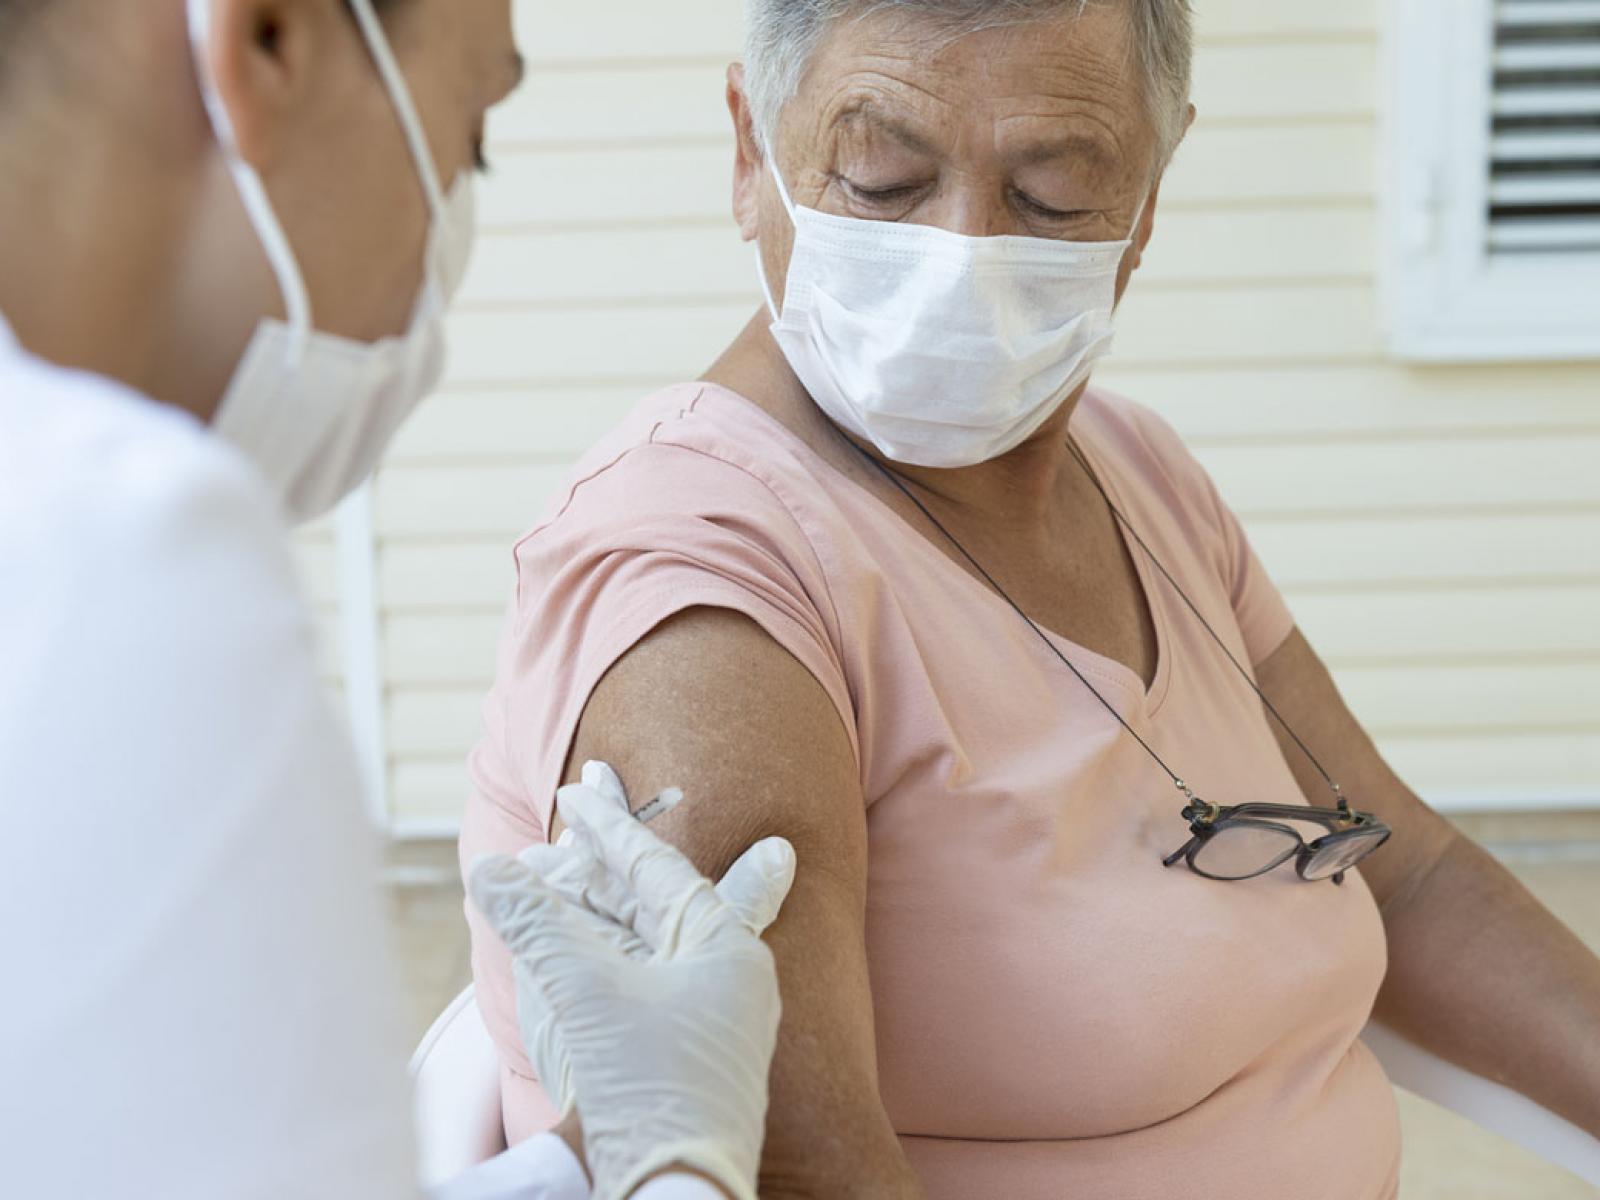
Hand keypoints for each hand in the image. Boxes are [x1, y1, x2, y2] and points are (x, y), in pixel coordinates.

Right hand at [469, 763, 795, 1199]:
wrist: (672, 1193)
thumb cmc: (646, 1087)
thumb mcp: (585, 993)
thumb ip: (537, 924)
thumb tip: (489, 870)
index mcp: (729, 949)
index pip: (659, 867)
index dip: (611, 826)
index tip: (578, 789)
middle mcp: (731, 978)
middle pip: (655, 900)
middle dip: (604, 860)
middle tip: (574, 807)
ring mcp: (712, 1021)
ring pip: (646, 943)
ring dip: (597, 908)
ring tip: (553, 868)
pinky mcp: (686, 1057)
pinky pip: (643, 984)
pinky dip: (603, 957)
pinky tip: (571, 939)